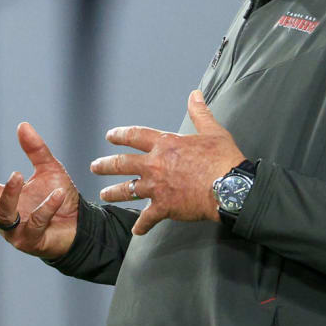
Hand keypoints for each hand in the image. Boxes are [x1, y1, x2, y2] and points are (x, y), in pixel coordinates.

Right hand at [0, 122, 80, 259]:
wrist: (81, 224)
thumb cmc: (58, 196)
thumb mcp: (47, 169)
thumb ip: (34, 150)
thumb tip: (22, 125)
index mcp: (0, 200)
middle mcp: (3, 217)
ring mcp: (16, 232)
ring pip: (4, 215)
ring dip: (9, 194)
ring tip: (18, 174)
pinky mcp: (33, 241)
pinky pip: (36, 224)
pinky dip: (46, 207)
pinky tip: (58, 193)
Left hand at [93, 89, 243, 234]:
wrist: (229, 187)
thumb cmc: (222, 159)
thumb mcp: (212, 131)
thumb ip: (200, 113)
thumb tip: (195, 95)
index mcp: (165, 144)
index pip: (135, 136)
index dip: (121, 135)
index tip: (110, 136)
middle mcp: (155, 164)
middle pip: (122, 163)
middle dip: (106, 165)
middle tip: (95, 167)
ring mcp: (156, 187)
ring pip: (127, 190)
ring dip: (113, 192)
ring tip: (104, 194)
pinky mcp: (164, 207)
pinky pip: (147, 219)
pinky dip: (141, 226)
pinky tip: (137, 231)